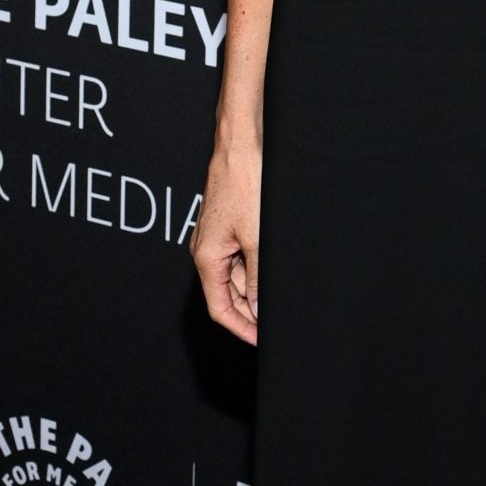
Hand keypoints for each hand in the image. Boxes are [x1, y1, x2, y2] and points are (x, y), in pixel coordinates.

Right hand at [192, 137, 262, 343]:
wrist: (242, 145)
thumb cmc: (245, 184)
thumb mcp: (256, 238)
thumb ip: (256, 277)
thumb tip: (257, 308)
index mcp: (206, 258)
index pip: (219, 308)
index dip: (240, 328)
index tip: (260, 340)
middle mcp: (206, 250)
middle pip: (227, 293)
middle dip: (251, 310)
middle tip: (276, 323)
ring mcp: (217, 237)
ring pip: (236, 274)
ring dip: (256, 288)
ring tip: (280, 299)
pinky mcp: (229, 223)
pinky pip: (241, 254)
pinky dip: (256, 267)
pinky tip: (274, 271)